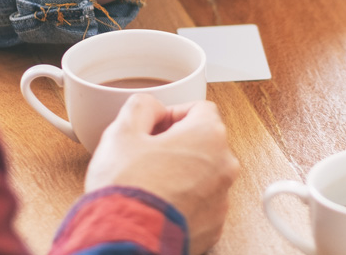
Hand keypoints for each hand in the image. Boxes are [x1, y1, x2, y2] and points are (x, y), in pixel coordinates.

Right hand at [86, 95, 238, 252]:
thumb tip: (151, 106)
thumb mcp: (122, 132)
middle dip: (178, 144)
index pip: (200, 109)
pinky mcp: (214, 225)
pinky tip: (159, 205)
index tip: (155, 126)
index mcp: (208, 135)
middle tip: (148, 155)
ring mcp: (221, 198)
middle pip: (204, 142)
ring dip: (182, 173)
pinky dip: (185, 201)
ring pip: (204, 174)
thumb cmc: (128, 189)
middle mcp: (224, 165)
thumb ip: (141, 106)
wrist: (127, 240)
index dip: (173, 114)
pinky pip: (202, 203)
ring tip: (151, 183)